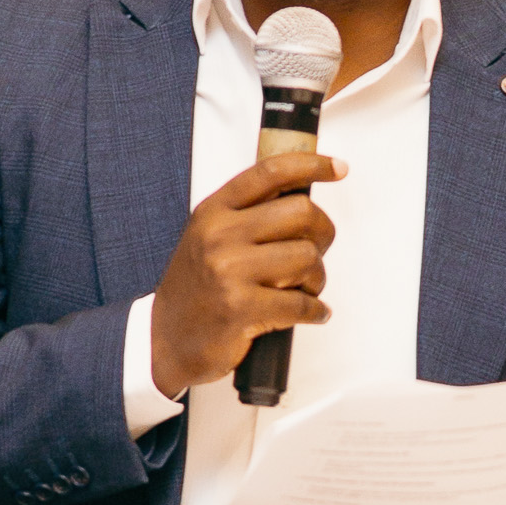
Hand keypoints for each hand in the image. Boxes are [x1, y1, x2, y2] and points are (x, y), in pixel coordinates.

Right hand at [151, 151, 344, 398]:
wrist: (167, 340)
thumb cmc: (196, 289)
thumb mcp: (209, 237)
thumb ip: (247, 214)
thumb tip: (302, 197)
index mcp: (214, 211)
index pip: (270, 172)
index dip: (312, 164)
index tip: (338, 168)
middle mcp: (219, 235)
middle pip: (302, 213)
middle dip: (323, 233)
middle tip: (316, 251)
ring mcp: (229, 271)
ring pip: (308, 257)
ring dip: (316, 277)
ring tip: (303, 288)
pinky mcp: (241, 308)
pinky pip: (301, 302)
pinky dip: (316, 310)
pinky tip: (312, 312)